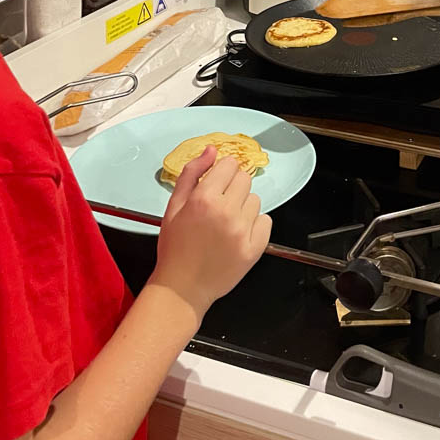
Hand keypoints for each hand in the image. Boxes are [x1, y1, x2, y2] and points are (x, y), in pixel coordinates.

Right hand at [151, 148, 271, 317]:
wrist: (182, 289)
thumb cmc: (175, 249)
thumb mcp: (174, 206)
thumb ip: (192, 173)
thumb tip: (211, 150)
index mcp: (204, 199)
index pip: (230, 164)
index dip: (222, 172)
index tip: (218, 183)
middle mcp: (226, 212)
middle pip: (245, 179)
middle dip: (233, 187)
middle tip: (220, 205)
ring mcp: (242, 231)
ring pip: (255, 200)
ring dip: (243, 207)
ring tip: (226, 224)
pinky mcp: (254, 249)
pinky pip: (266, 221)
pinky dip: (255, 225)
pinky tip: (237, 234)